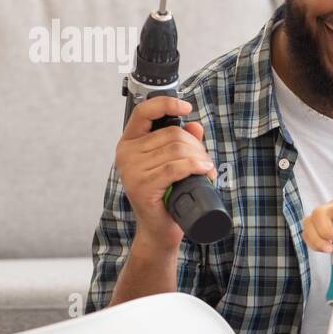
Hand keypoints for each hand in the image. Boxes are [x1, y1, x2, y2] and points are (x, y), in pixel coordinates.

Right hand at [116, 97, 215, 250]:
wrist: (159, 229)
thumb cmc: (166, 195)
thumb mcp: (173, 164)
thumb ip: (182, 142)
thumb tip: (195, 125)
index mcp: (130, 143)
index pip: (143, 112)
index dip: (166, 104)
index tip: (186, 107)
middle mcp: (126, 153)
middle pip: (172, 134)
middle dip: (196, 146)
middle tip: (205, 161)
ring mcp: (131, 170)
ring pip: (176, 150)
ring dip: (199, 158)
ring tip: (206, 171)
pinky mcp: (141, 186)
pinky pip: (174, 167)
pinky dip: (194, 167)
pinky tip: (204, 170)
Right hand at [303, 192, 332, 262]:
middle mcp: (329, 207)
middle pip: (319, 213)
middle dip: (326, 229)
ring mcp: (318, 216)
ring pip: (309, 223)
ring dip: (318, 239)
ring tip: (330, 249)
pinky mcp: (311, 227)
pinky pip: (306, 235)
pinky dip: (314, 244)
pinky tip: (325, 250)